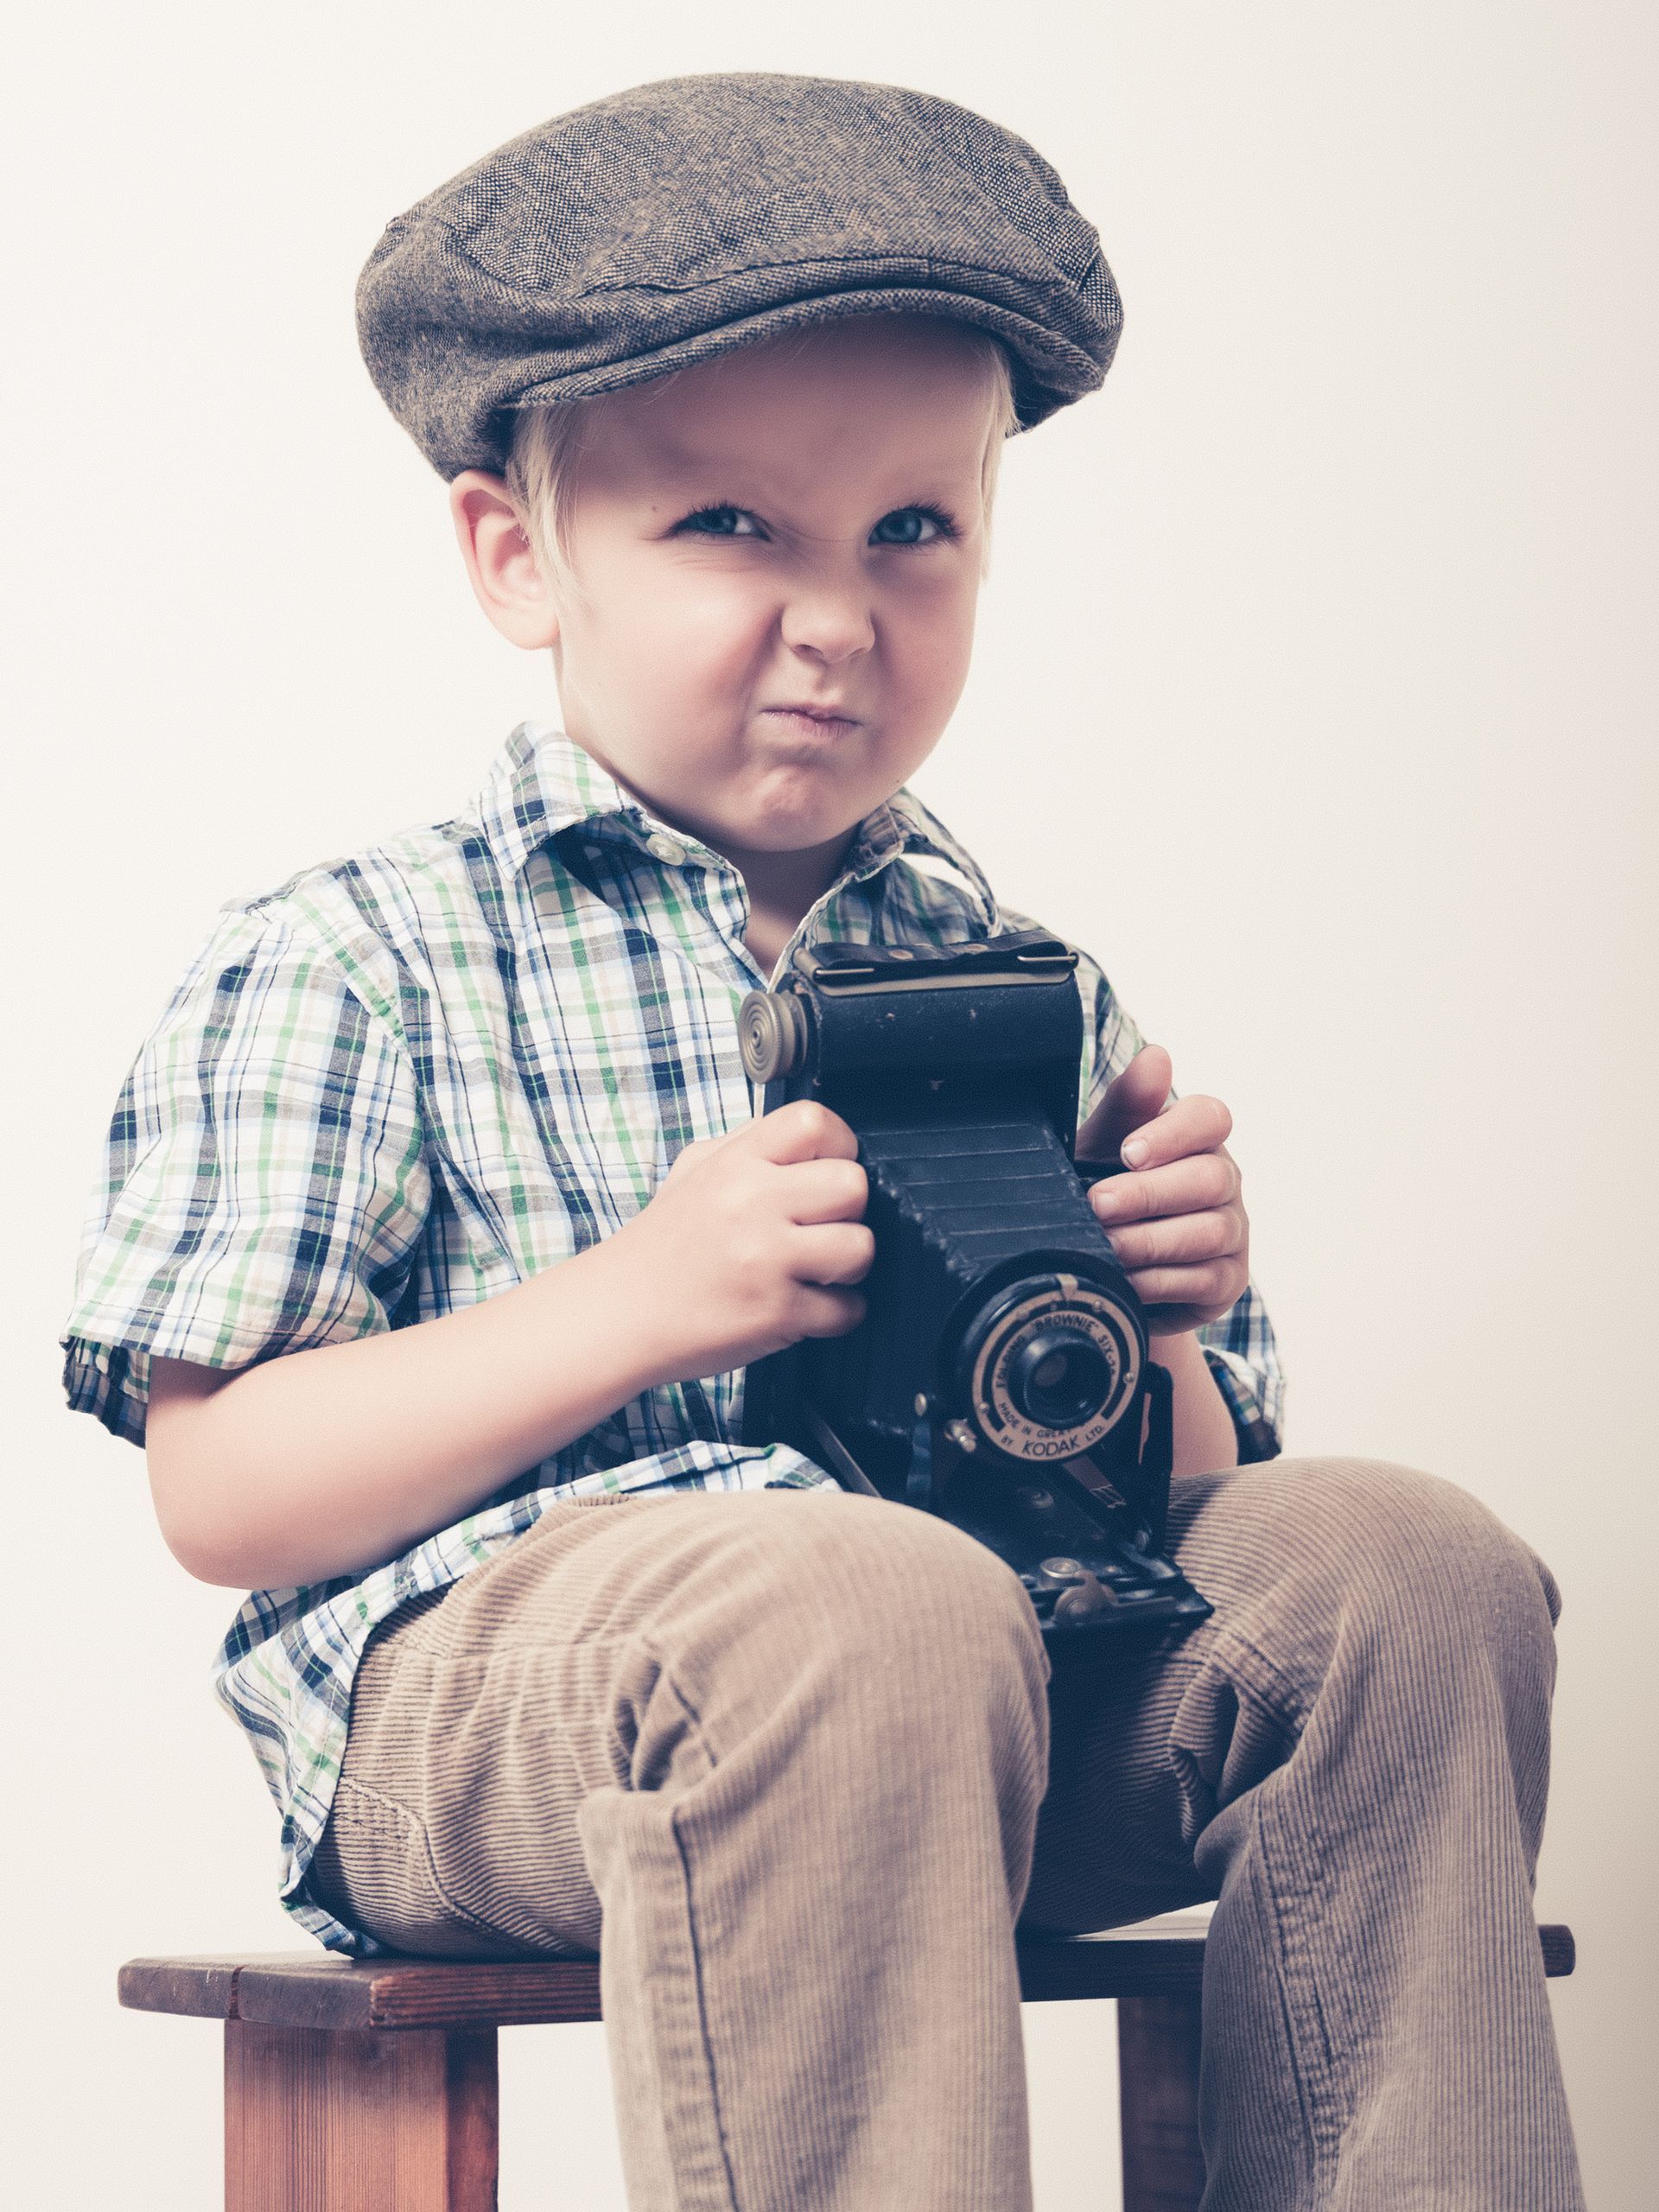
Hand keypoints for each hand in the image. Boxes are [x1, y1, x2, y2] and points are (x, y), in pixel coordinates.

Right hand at [614, 1100, 873, 1380]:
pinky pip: (847, 1309)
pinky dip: (838, 1314)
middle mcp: (751, 1204)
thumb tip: (804, 1136)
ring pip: (861, 1247)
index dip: (839, 1145)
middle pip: (853, 1184)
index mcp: (735, 1164)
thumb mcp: (691, 1173)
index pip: (815, 1122)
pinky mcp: (776, 1313)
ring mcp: (766, 1259)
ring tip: (821, 1271)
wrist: (617, 1314)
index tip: (830, 1169)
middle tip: (826, 1228)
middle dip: (850, 1210)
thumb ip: (746, 1146)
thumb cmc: (658, 1248)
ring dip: (851, 1264)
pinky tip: (810, 1308)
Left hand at [1076, 1045, 1248, 1334]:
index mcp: (1197, 1140)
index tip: (1128, 1152)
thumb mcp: (1105, 1145)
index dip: (1173, 1133)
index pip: (1210, 1118)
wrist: (1103, 1259)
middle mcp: (1224, 1181)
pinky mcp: (1227, 1280)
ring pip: (1209, 1232)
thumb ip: (1128, 1103)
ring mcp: (1232, 1232)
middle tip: (1098, 1204)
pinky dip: (1160, 1281)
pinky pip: (1204, 1280)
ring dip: (1151, 1240)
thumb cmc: (1107, 1188)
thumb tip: (1156, 1057)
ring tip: (1106, 1245)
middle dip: (1149, 1193)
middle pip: (1210, 1179)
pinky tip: (1127, 1280)